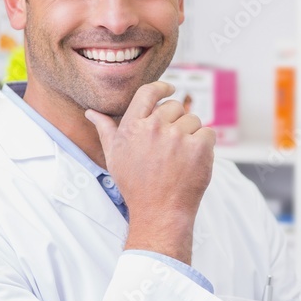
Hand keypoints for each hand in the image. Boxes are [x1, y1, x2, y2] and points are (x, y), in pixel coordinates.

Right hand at [85, 82, 215, 263]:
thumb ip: (106, 129)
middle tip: (172, 145)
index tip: (170, 89)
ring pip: (194, 120)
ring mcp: (178, 136)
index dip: (162, 87)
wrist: (159, 212)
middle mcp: (154, 127)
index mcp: (132, 126)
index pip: (148, 92)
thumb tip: (91, 112)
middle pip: (175, 106)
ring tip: (181, 156)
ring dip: (192, 134)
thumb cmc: (136, 185)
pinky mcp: (199, 147)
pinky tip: (194, 160)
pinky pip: (208, 133)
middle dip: (177, 121)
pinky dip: (205, 145)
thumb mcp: (114, 156)